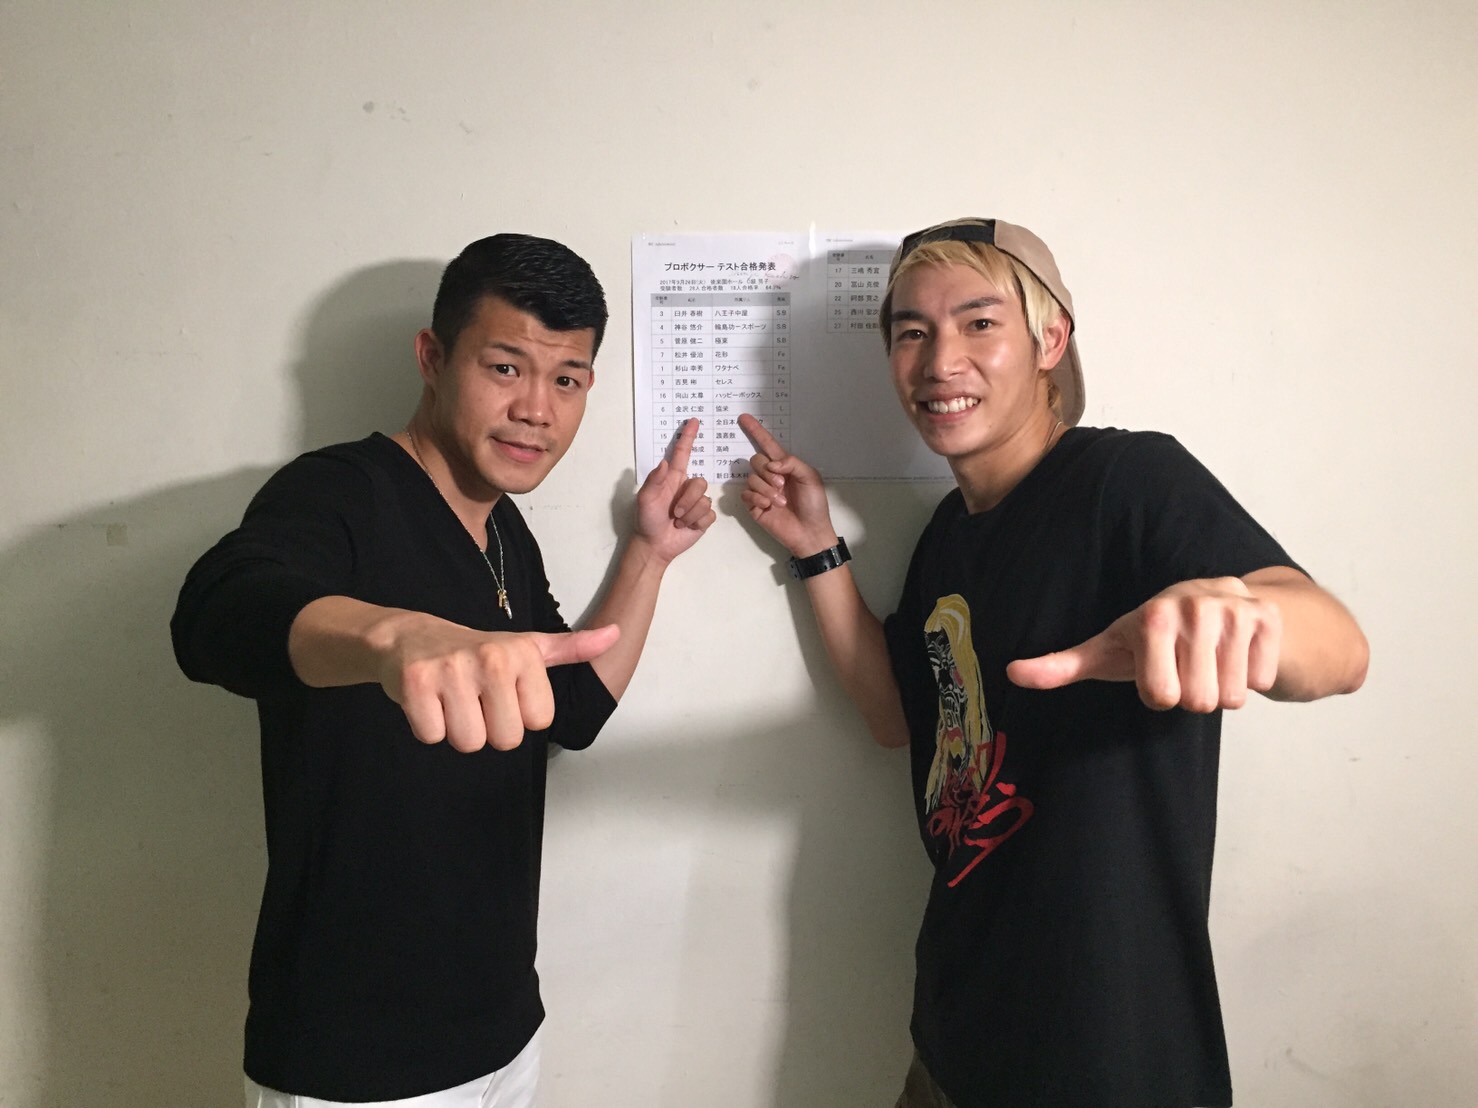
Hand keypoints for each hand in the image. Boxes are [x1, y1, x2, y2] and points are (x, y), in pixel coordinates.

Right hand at [377, 615, 620, 750]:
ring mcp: (451, 670)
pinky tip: (428, 701)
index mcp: (524, 654)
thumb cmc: (476, 651)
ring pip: (469, 743)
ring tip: (452, 700)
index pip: (539, 722)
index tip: (502, 692)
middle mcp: (491, 658)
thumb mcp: (528, 647)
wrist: (410, 637)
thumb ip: (571, 648)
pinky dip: (427, 727)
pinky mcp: (415, 683)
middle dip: (489, 728)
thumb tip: (616, 634)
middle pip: (505, 739)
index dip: (519, 715)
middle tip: (475, 699)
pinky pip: (432, 736)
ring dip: (457, 730)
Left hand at [636, 417, 715, 561]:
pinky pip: (710, 515)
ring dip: (691, 513)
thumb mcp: (644, 499)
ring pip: (705, 500)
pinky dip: (697, 522)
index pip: (683, 453)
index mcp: (672, 479)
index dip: (688, 437)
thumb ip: (654, 480)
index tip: (693, 421)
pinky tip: (687, 527)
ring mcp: (696, 503)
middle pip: (701, 482)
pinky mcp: (703, 518)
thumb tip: (665, 462)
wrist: (654, 545)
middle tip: (675, 513)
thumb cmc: (646, 520)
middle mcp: (686, 488)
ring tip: (678, 521)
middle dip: (688, 499)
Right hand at [738, 412, 837, 556]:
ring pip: (751, 478)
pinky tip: (768, 506)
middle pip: (756, 460)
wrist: (810, 532)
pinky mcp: (754, 505)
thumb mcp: (811, 478)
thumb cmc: (814, 504)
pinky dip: (757, 498)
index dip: (755, 431)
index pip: (767, 444)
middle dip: (768, 472)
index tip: (743, 417)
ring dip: (766, 489)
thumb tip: (772, 463)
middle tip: (782, 485)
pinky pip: (746, 494)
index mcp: (785, 466)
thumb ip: (792, 463)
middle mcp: (770, 475)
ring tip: (780, 502)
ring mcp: (761, 490)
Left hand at [1006, 577, 1281, 711]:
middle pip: (1197, 702)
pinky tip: (1237, 653)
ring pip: (1232, 697)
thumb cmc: (1157, 637)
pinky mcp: (1269, 618)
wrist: (1226, 604)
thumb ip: (1062, 664)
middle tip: (1187, 667)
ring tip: (1211, 661)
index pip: (1161, 697)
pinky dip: (1253, 677)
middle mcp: (1193, 605)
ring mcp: (1235, 608)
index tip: (1157, 671)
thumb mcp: (1110, 649)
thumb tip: (1011, 673)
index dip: (1159, 694)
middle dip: (1193, 695)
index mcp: (1151, 615)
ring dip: (1222, 689)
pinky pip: (1262, 681)